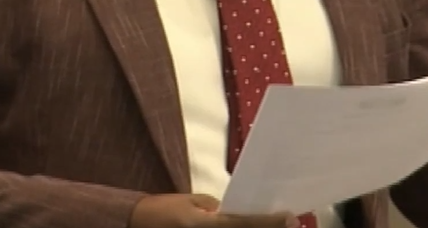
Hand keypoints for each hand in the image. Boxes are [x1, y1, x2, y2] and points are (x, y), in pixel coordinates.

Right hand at [128, 193, 297, 227]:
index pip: (246, 223)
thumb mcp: (192, 202)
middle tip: (291, 224)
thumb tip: (236, 211)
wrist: (136, 223)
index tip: (290, 218)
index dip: (270, 222)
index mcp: (207, 225)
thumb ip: (216, 208)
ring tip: (278, 225)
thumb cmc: (163, 209)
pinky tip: (252, 226)